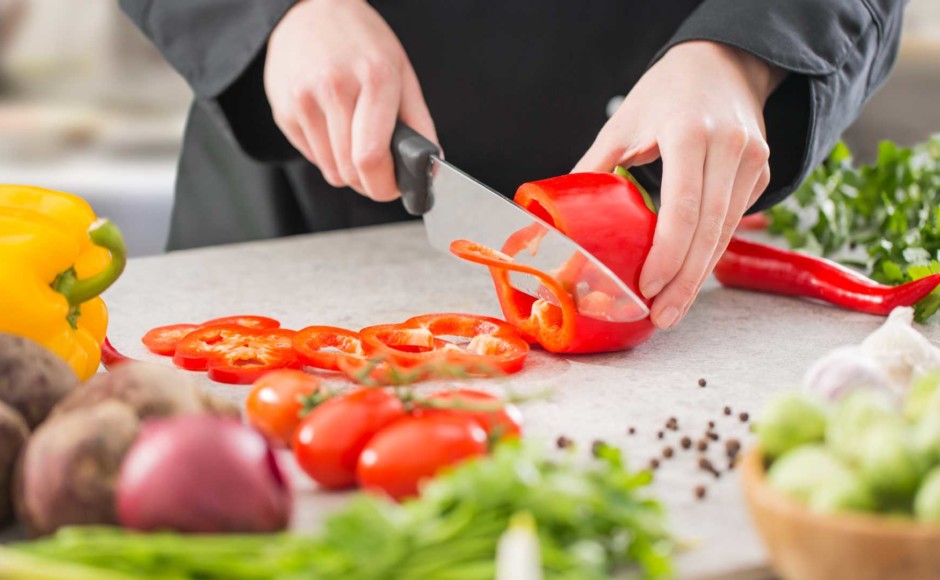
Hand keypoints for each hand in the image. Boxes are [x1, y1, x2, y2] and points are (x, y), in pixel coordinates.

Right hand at [265, 0, 436, 200]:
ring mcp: (304, 100)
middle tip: (379, 169)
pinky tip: (332, 127)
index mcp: (374, 79)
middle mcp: (335, 88)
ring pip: (332, 172)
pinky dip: (328, 155)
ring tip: (355, 141)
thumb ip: (419, 123)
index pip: (372, 157)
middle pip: (351, 172)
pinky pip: (312, 158)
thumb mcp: (401, 72)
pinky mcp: (284, 111)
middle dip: (370, 182)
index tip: (392, 187)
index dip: (384, 186)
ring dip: (348, 170)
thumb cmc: (362, 43)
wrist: (310, 11)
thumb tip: (430, 169)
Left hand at [574, 41, 784, 328]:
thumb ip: (593, 171)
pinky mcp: (761, 173)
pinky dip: (709, 253)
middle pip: (709, 229)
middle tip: (661, 318)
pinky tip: (688, 279)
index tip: (646, 288)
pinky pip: (733, 222)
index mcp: (690, 132)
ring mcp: (753, 160)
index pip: (684, 206)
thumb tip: (558, 223)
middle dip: (684, 281)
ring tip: (671, 311)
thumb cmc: (663, 94)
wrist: (723, 62)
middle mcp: (729, 146)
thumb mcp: (621, 124)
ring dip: (698, 276)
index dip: (667, 254)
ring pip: (726, 232)